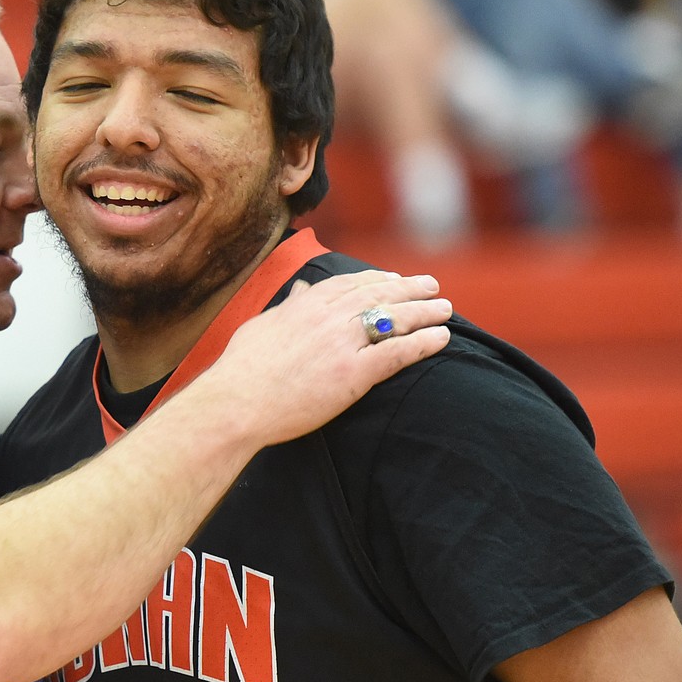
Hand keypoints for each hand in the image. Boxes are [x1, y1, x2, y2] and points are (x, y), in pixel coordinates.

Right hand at [214, 269, 450, 445]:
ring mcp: (343, 344)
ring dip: (425, 312)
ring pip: (395, 319)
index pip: (352, 283)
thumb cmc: (240, 371)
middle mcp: (329, 317)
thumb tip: (302, 291)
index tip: (395, 279)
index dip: (378, 279)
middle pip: (380, 294)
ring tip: (445, 310)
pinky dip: (424, 343)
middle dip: (410, 289)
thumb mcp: (261, 325)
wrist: (236, 403)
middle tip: (432, 287)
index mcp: (306, 304)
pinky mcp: (354, 374)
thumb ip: (287, 306)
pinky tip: (441, 338)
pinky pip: (398, 352)